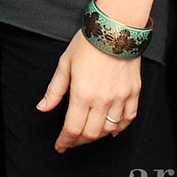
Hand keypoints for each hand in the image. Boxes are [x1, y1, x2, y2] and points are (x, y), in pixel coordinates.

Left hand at [39, 34, 141, 152]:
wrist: (115, 29)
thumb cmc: (87, 44)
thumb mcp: (64, 64)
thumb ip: (54, 90)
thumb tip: (43, 108)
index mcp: (82, 94)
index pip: (72, 128)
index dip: (65, 141)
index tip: (60, 147)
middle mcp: (103, 100)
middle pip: (91, 133)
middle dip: (79, 141)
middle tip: (71, 141)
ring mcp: (120, 98)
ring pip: (109, 129)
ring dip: (97, 136)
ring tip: (88, 134)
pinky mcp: (133, 93)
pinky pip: (128, 118)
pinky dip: (119, 128)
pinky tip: (112, 130)